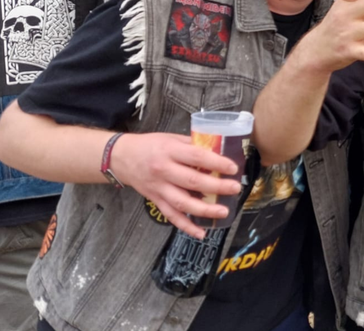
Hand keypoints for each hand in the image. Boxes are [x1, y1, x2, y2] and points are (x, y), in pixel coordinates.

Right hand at [111, 132, 241, 238]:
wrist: (121, 157)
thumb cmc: (151, 145)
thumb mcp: (172, 138)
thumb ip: (193, 145)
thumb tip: (219, 152)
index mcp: (170, 151)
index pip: (196, 157)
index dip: (216, 162)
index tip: (233, 168)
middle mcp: (163, 170)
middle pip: (192, 181)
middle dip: (216, 186)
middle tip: (235, 188)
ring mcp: (158, 188)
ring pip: (182, 202)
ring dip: (204, 210)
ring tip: (223, 212)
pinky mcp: (155, 200)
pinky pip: (171, 216)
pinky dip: (186, 226)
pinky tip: (201, 233)